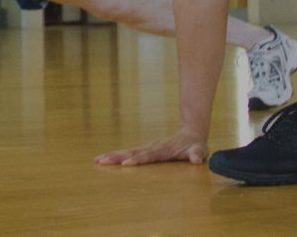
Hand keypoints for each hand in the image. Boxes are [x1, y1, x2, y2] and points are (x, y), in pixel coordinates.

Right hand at [95, 130, 209, 165]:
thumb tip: (196, 159)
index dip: (137, 160)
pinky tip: (106, 159)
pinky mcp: (145, 150)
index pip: (148, 156)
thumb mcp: (199, 150)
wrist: (191, 132)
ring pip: (127, 152)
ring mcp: (147, 148)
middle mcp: (152, 147)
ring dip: (112, 156)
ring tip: (97, 160)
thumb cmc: (195, 145)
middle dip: (116, 157)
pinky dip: (116, 156)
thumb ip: (197, 154)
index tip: (125, 164)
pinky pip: (129, 153)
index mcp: (163, 149)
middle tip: (101, 161)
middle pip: (132, 152)